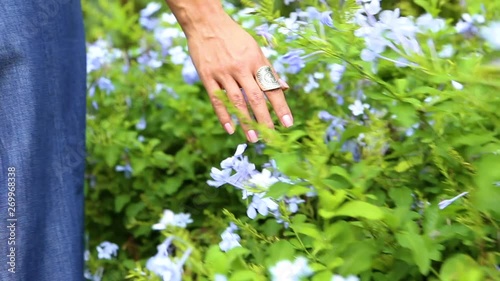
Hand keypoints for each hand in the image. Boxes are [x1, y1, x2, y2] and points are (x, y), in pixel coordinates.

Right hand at [185, 14, 292, 142]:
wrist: (206, 23)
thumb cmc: (234, 37)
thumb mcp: (255, 49)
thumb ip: (268, 70)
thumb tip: (285, 87)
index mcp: (256, 60)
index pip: (271, 87)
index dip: (281, 106)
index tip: (288, 123)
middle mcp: (241, 67)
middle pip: (255, 97)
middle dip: (264, 119)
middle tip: (271, 137)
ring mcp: (223, 72)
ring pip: (236, 101)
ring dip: (245, 121)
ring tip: (252, 138)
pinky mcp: (207, 76)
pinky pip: (216, 99)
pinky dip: (223, 115)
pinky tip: (230, 129)